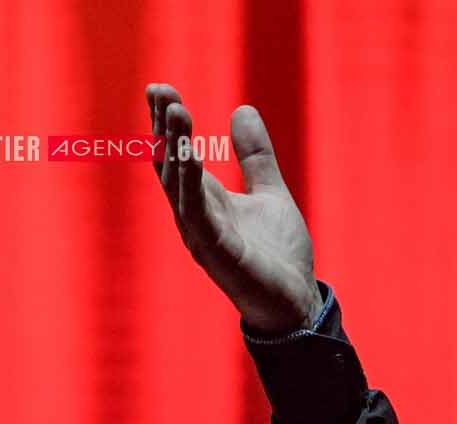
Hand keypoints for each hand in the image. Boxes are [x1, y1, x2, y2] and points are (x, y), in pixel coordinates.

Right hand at [144, 84, 320, 335]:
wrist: (296, 302)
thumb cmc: (278, 254)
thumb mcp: (270, 193)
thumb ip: (255, 156)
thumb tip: (243, 109)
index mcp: (206, 200)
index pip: (178, 155)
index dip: (169, 123)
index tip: (161, 89)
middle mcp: (196, 215)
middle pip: (171, 164)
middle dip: (164, 127)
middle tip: (160, 90)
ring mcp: (202, 235)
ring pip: (180, 185)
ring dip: (176, 148)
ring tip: (175, 112)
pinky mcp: (217, 253)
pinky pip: (198, 215)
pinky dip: (191, 186)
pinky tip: (188, 158)